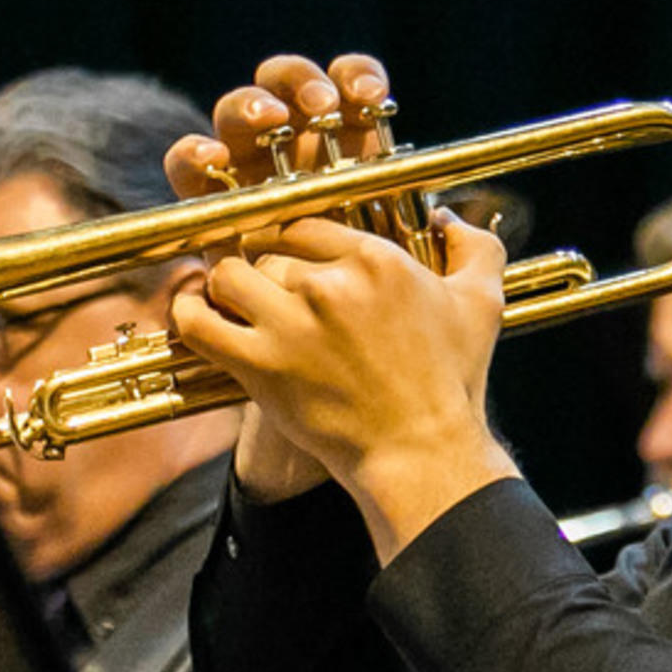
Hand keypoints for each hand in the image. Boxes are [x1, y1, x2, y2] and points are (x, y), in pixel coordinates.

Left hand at [172, 215, 517, 562]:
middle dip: (264, 266)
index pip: (309, 226)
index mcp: (378, 261)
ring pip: (230, 275)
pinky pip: (201, 323)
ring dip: (226, 286)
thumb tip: (446, 218)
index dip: (294, 241)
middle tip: (263, 285)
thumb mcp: (482, 305)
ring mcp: (292, 324)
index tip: (289, 258)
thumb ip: (474, 248)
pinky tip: (193, 311)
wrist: (421, 453)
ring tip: (232, 301)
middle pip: (268, 250)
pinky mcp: (261, 366)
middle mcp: (332, 284)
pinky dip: (189, 313)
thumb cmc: (452, 383)